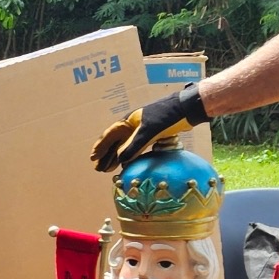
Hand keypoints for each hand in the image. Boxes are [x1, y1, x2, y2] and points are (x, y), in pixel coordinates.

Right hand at [90, 84, 209, 171]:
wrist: (185, 109)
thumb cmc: (165, 117)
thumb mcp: (148, 132)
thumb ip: (133, 146)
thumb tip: (120, 160)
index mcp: (128, 122)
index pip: (110, 135)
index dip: (101, 147)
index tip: (93, 158)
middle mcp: (132, 126)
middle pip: (115, 142)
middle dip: (106, 155)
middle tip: (99, 169)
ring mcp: (142, 131)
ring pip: (125, 146)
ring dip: (116, 157)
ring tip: (109, 169)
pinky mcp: (152, 135)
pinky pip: (136, 148)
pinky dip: (130, 156)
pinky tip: (128, 163)